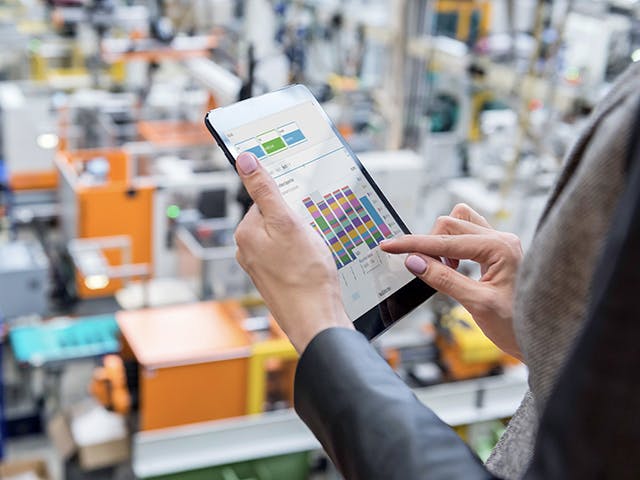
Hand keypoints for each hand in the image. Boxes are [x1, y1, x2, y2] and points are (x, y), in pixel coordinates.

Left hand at [234, 152, 352, 352]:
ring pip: (284, 238)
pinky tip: (314, 266)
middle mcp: (247, 250)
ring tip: (314, 254)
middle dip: (296, 222)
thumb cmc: (306, 276)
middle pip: (275, 218)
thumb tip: (244, 160)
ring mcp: (261, 267)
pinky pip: (289, 256)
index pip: (265, 200)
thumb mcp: (288, 223)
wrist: (317, 320)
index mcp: (245, 233)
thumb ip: (265, 190)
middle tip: (311, 235)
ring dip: (302, 240)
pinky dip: (303, 257)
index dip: (289, 203)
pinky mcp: (275, 280)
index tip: (302, 212)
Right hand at [381, 204, 522, 359]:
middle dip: (429, 245)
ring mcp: (499, 243)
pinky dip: (451, 246)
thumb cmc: (517, 325)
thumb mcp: (476, 304)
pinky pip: (466, 235)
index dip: (414, 244)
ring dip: (441, 242)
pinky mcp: (496, 251)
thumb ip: (443, 279)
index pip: (446, 241)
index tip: (389, 245)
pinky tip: (452, 267)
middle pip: (450, 224)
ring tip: (443, 269)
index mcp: (500, 248)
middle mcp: (501, 239)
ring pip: (458, 223)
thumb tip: (414, 262)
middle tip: (423, 271)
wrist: (541, 337)